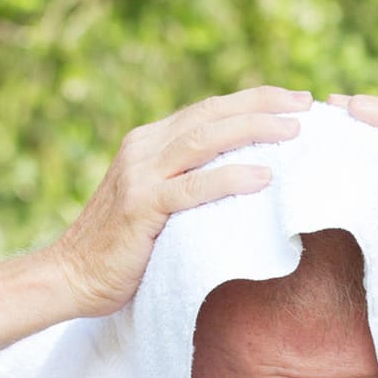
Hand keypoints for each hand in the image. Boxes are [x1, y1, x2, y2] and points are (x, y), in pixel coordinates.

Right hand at [50, 85, 311, 318]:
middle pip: (211, 114)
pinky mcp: (141, 207)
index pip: (208, 110)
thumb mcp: (158, 202)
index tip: (294, 100)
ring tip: (294, 132)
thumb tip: (245, 177)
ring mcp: (140, 176)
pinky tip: (263, 178)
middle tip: (305, 105)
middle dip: (262, 105)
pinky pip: (193, 187)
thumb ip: (188, 182)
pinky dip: (230, 179)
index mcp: (149, 142)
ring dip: (253, 130)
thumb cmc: (124, 248)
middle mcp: (144, 149)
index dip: (253, 100)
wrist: (71, 277)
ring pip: (205, 139)